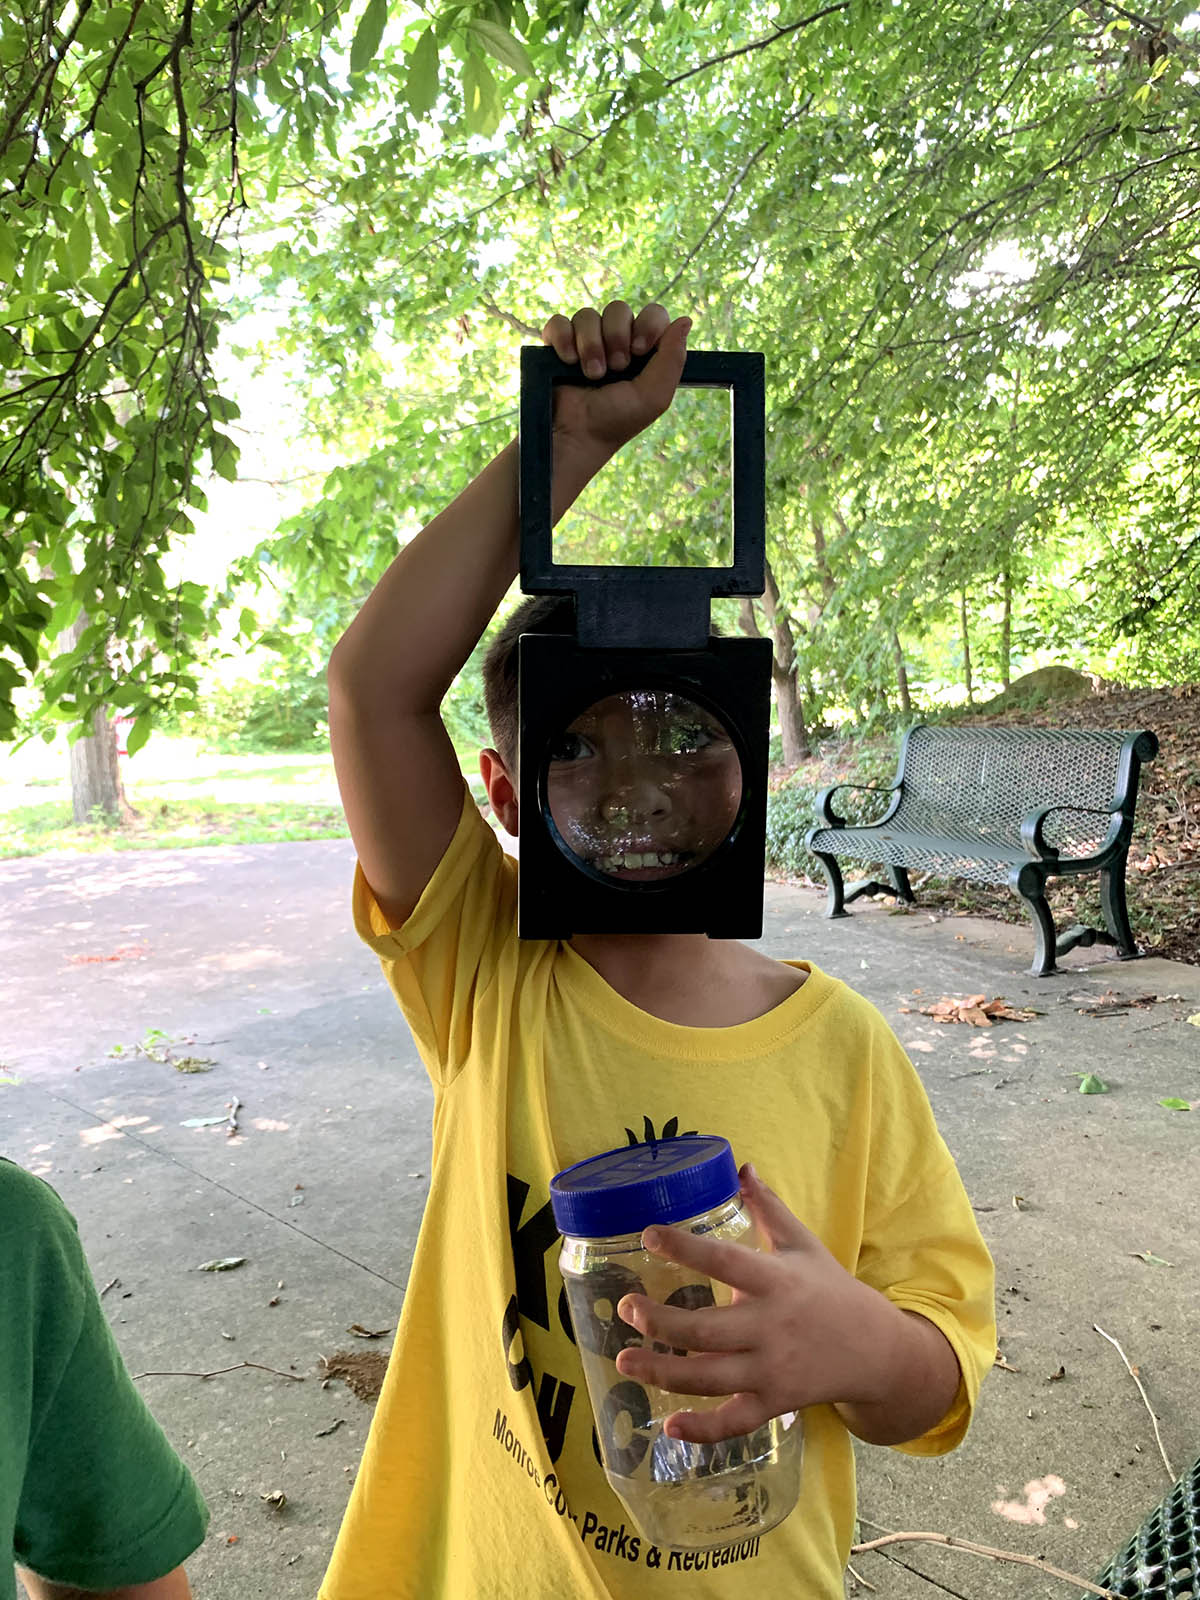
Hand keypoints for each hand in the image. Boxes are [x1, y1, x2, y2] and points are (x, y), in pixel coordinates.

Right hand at [541, 300, 690, 461]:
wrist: (577, 435)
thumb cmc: (617, 421)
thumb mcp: (654, 396)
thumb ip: (673, 358)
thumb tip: (686, 320)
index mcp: (641, 350)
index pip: (651, 314)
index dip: (647, 324)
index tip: (639, 350)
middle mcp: (614, 341)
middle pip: (618, 309)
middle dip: (616, 337)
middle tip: (615, 367)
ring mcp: (584, 341)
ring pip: (588, 315)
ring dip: (591, 344)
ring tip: (591, 374)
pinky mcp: (557, 344)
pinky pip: (559, 322)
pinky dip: (564, 338)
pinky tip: (568, 361)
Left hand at [612, 1164, 900, 1444]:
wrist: (877, 1349)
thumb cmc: (830, 1289)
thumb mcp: (802, 1243)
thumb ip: (768, 1207)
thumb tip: (741, 1165)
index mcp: (776, 1281)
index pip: (725, 1262)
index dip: (685, 1249)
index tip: (649, 1235)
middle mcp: (771, 1328)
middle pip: (707, 1329)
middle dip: (661, 1322)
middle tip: (626, 1306)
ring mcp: (772, 1370)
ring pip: (710, 1377)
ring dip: (663, 1373)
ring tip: (625, 1359)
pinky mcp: (775, 1403)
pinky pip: (735, 1422)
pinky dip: (703, 1431)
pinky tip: (669, 1427)